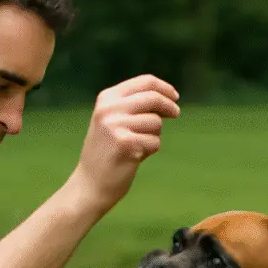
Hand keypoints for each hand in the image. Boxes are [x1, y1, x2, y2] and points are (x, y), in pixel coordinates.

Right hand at [70, 74, 179, 215]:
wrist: (90, 184)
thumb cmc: (107, 153)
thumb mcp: (112, 121)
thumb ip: (132, 106)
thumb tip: (166, 97)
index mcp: (106, 98)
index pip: (144, 82)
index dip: (164, 88)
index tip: (175, 96)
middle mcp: (109, 109)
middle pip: (153, 98)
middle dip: (169, 106)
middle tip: (176, 114)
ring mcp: (115, 125)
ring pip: (156, 122)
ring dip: (154, 135)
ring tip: (137, 146)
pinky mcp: (126, 143)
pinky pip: (155, 142)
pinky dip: (150, 150)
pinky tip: (135, 158)